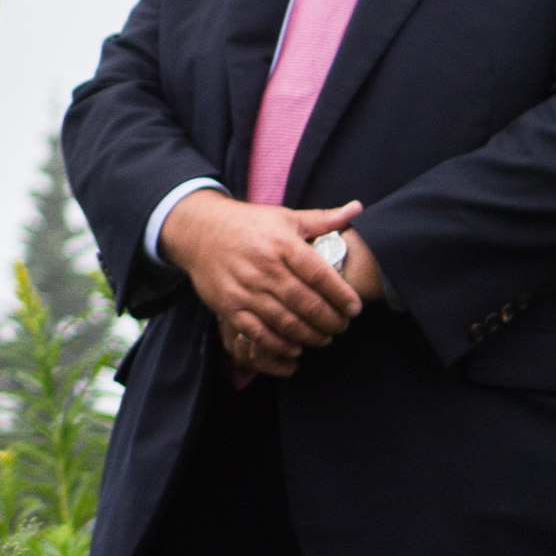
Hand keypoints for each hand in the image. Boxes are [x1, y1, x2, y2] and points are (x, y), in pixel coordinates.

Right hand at [160, 191, 366, 378]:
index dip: (342, 294)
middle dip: (331, 320)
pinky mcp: (229, 306)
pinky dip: (280, 345)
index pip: (320, 274)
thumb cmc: (247, 224)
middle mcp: (264, 267)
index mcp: (282, 243)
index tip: (355, 307)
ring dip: (311, 335)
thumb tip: (357, 208)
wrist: (198, 231)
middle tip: (342, 326)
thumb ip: (322, 218)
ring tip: (325, 338)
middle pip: (306, 303)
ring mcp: (245, 289)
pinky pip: (259, 333)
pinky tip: (295, 347)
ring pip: (286, 322)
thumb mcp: (284, 217)